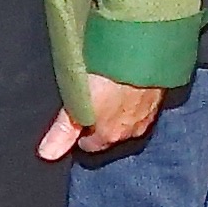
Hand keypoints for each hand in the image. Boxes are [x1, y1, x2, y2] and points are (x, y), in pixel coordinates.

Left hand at [42, 76, 162, 160]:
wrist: (142, 51)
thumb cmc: (107, 77)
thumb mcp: (77, 103)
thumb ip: (64, 130)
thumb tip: (48, 154)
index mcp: (110, 136)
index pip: (90, 144)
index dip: (81, 130)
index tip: (77, 113)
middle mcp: (132, 131)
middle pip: (111, 132)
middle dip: (101, 120)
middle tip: (92, 96)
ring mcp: (148, 114)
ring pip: (127, 118)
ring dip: (119, 108)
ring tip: (109, 86)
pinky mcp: (159, 97)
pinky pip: (142, 103)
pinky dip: (134, 96)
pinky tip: (127, 81)